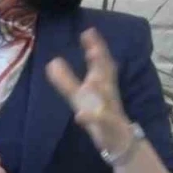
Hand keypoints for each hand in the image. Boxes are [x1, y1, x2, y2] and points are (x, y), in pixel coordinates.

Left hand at [46, 28, 135, 156]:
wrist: (120, 141)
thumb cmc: (99, 115)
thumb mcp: (79, 97)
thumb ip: (65, 80)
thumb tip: (51, 62)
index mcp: (103, 85)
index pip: (101, 63)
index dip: (96, 47)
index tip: (88, 31)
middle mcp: (108, 95)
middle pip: (107, 76)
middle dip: (101, 63)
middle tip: (94, 49)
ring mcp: (109, 112)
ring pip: (106, 97)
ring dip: (99, 90)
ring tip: (91, 81)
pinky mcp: (108, 129)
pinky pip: (100, 123)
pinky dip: (91, 118)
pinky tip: (81, 115)